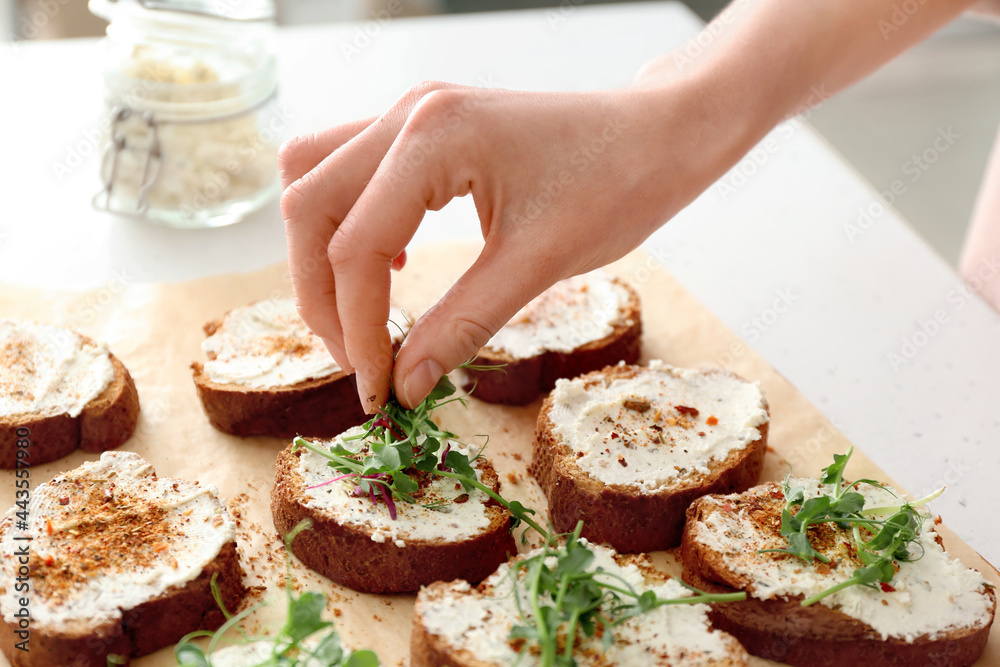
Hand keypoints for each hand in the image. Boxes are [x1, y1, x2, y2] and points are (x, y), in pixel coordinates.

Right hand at [279, 78, 743, 410]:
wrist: (661, 135)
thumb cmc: (617, 186)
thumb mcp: (537, 264)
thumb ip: (461, 324)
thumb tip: (404, 384)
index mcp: (433, 137)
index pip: (356, 246)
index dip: (356, 328)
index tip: (377, 388)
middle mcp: (408, 113)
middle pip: (309, 206)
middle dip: (321, 294)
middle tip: (358, 360)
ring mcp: (413, 112)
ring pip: (314, 179)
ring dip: (322, 253)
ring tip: (360, 316)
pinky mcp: (426, 126)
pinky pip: (350, 171)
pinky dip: (350, 224)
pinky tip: (392, 266)